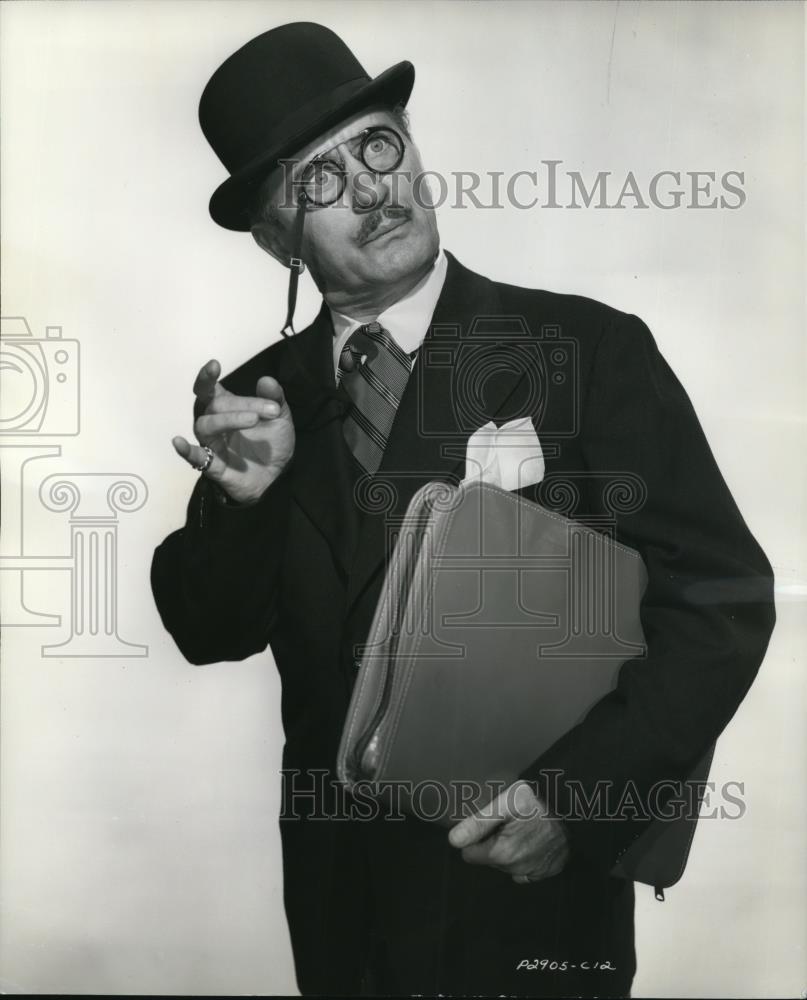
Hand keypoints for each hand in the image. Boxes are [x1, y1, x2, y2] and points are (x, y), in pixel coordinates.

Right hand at [172, 359, 294, 503]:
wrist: (279, 476)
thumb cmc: (272, 444)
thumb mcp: (280, 418)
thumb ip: (274, 399)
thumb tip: (266, 381)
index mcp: (225, 407)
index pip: (208, 389)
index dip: (206, 377)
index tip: (214, 365)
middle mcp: (214, 423)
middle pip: (215, 405)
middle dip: (243, 404)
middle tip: (272, 410)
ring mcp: (211, 444)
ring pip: (205, 425)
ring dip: (228, 419)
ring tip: (254, 419)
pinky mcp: (213, 466)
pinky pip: (195, 457)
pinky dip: (186, 450)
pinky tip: (178, 442)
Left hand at [448, 781, 569, 884]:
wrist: (579, 812)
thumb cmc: (541, 803)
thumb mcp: (506, 803)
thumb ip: (479, 823)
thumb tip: (453, 840)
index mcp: (501, 853)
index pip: (469, 854)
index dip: (474, 837)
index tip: (486, 823)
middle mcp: (515, 869)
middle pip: (488, 858)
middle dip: (491, 842)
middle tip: (506, 821)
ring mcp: (533, 873)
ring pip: (506, 864)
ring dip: (508, 849)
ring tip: (521, 827)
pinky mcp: (547, 872)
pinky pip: (525, 870)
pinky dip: (525, 857)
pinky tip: (532, 840)